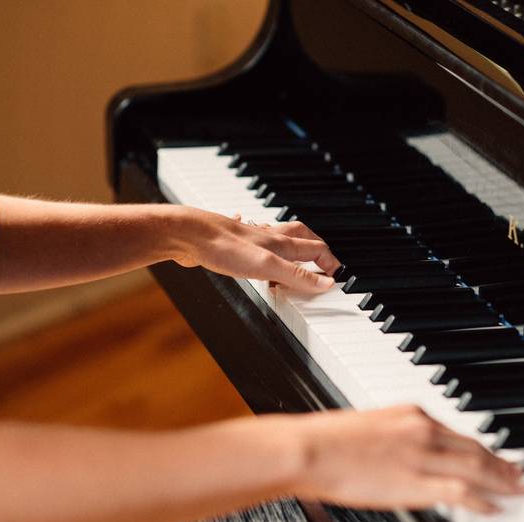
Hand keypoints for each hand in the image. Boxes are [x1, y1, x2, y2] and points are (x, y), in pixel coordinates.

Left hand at [170, 207, 340, 292]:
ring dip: (291, 247)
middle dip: (316, 248)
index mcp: (281, 243)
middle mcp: (269, 237)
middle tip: (324, 262)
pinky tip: (252, 247)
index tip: (337, 277)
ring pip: (279, 239)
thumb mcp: (267, 266)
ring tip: (296, 259)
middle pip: (301, 237)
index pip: (317, 249)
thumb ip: (298, 276)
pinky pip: (253, 242)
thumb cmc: (223, 247)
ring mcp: (250, 239)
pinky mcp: (232, 244)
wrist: (186, 234)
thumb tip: (326, 284)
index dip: (330, 263)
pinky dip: (259, 245)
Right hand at [289, 405, 523, 513]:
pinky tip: (495, 508)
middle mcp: (425, 431)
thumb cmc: (328, 441)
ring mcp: (423, 457)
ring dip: (502, 481)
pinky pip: (461, 493)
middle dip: (501, 463)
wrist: (309, 450)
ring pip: (477, 468)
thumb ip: (396, 437)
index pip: (459, 433)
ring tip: (518, 490)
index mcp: (413, 414)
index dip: (483, 448)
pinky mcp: (416, 482)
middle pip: (476, 448)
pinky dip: (483, 501)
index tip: (496, 456)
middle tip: (520, 473)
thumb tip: (408, 455)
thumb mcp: (371, 427)